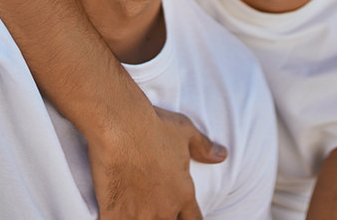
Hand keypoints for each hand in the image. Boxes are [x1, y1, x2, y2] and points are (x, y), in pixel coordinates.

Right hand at [88, 106, 226, 219]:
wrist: (120, 126)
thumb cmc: (153, 126)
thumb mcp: (186, 132)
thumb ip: (204, 148)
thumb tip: (222, 155)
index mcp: (183, 194)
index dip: (187, 218)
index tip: (181, 214)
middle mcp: (164, 209)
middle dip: (164, 217)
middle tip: (155, 206)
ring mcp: (139, 215)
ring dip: (141, 218)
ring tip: (135, 209)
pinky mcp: (114, 214)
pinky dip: (117, 218)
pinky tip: (114, 210)